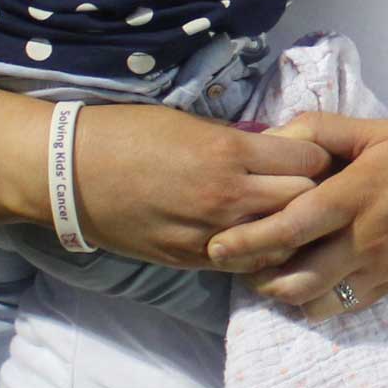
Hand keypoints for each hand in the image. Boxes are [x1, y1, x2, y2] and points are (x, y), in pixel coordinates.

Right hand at [71, 103, 330, 266]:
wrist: (71, 174)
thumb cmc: (129, 134)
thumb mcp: (193, 124)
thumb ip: (239, 142)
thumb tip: (278, 150)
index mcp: (230, 153)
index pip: (308, 162)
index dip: (317, 158)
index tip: (312, 157)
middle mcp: (227, 196)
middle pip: (303, 202)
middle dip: (313, 194)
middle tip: (308, 189)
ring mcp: (209, 233)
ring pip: (279, 240)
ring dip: (288, 228)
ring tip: (285, 217)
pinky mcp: (190, 259)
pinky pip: (243, 263)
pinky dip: (256, 252)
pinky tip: (253, 239)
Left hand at [205, 112, 387, 318]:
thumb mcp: (378, 129)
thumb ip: (322, 129)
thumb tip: (273, 137)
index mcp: (360, 193)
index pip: (292, 226)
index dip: (248, 240)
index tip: (215, 242)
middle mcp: (367, 237)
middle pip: (295, 275)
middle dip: (252, 275)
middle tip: (228, 262)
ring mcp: (381, 268)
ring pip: (314, 301)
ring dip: (280, 293)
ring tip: (264, 273)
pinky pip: (341, 308)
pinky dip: (313, 303)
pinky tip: (302, 282)